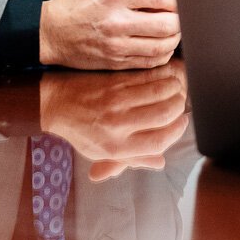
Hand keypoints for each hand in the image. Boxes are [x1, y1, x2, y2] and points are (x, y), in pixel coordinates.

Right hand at [38, 0, 180, 69]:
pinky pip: (149, 61)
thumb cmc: (77, 1)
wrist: (50, 32)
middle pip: (165, 24)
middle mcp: (116, 21)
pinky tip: (164, 45)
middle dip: (181, 19)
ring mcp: (116, 44)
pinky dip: (163, 54)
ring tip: (176, 29)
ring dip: (175, 38)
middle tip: (182, 14)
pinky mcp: (115, 62)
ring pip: (161, 45)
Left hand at [39, 63, 189, 180]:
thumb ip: (133, 159)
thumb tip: (159, 163)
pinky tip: (163, 79)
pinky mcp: (116, 82)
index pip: (160, 141)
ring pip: (161, 91)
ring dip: (175, 89)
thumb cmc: (81, 131)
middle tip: (179, 104)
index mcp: (117, 147)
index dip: (177, 131)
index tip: (182, 122)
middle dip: (180, 108)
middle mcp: (119, 125)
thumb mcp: (103, 154)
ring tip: (174, 90)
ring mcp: (117, 101)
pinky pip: (149, 77)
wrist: (57, 104)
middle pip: (166, 114)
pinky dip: (162, 77)